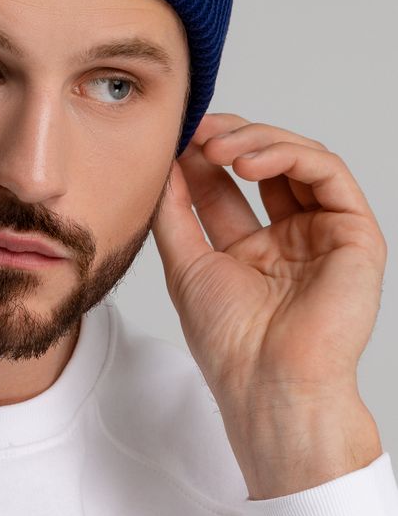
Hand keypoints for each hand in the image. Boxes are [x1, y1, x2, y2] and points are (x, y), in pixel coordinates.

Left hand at [151, 113, 385, 496]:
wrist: (268, 385)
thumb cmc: (229, 342)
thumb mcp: (186, 262)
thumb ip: (174, 211)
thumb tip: (161, 162)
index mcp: (252, 249)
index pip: (227, 185)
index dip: (202, 155)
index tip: (176, 135)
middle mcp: (290, 238)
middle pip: (265, 165)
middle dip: (229, 139)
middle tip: (197, 130)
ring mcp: (323, 235)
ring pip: (299, 160)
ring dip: (256, 142)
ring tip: (217, 147)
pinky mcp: (355, 234)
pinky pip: (329, 173)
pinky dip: (290, 155)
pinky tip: (250, 163)